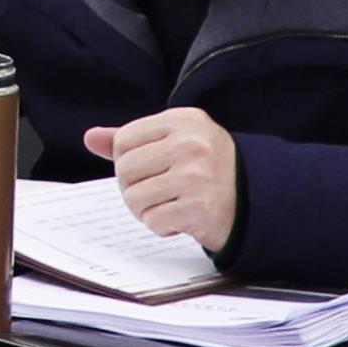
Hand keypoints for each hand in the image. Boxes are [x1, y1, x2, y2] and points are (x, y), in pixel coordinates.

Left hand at [84, 106, 242, 249]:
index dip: (128, 162)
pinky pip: (153, 221)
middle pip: (124, 170)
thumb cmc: (207, 168)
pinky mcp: (200, 207)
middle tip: (160, 192)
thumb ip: (133, 140)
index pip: (123, 141)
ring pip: (133, 198)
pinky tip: (183, 218)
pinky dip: (163, 226)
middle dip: (135, 187)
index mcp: (183, 121)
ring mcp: (197, 176)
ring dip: (147, 210)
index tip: (152, 169)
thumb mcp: (176, 141)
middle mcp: (191, 144)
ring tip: (171, 204)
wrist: (256, 198)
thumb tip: (91, 137)